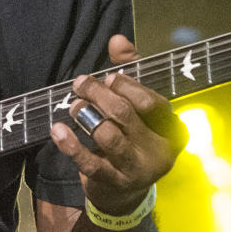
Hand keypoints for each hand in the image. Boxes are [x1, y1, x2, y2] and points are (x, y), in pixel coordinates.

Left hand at [49, 34, 187, 214]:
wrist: (124, 192)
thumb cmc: (133, 136)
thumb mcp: (137, 104)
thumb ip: (130, 69)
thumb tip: (117, 39)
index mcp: (173, 130)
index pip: (152, 103)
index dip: (127, 86)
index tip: (107, 77)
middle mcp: (161, 152)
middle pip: (126, 115)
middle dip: (99, 95)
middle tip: (80, 84)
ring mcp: (138, 170)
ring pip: (109, 136)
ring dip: (85, 115)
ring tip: (74, 105)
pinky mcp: (114, 183)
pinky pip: (90, 162)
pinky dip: (70, 144)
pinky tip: (57, 130)